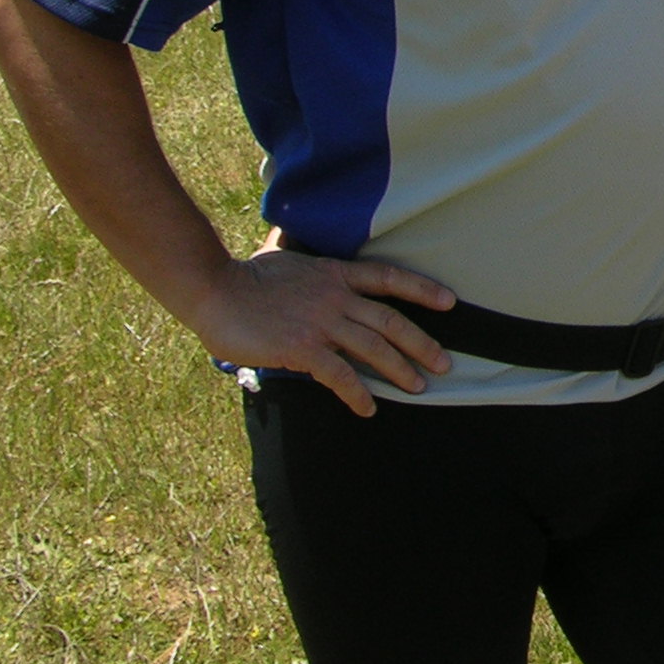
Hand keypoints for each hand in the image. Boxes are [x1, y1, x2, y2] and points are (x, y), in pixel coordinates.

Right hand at [191, 245, 457, 418]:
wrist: (214, 289)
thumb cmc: (244, 277)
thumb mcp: (286, 259)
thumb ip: (306, 265)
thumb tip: (303, 255)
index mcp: (334, 274)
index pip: (388, 277)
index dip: (422, 289)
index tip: (449, 302)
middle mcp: (335, 296)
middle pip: (390, 320)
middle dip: (422, 343)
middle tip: (444, 363)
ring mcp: (321, 322)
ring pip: (373, 348)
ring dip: (401, 370)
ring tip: (419, 388)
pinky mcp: (302, 347)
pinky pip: (340, 375)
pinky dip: (358, 393)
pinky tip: (369, 408)